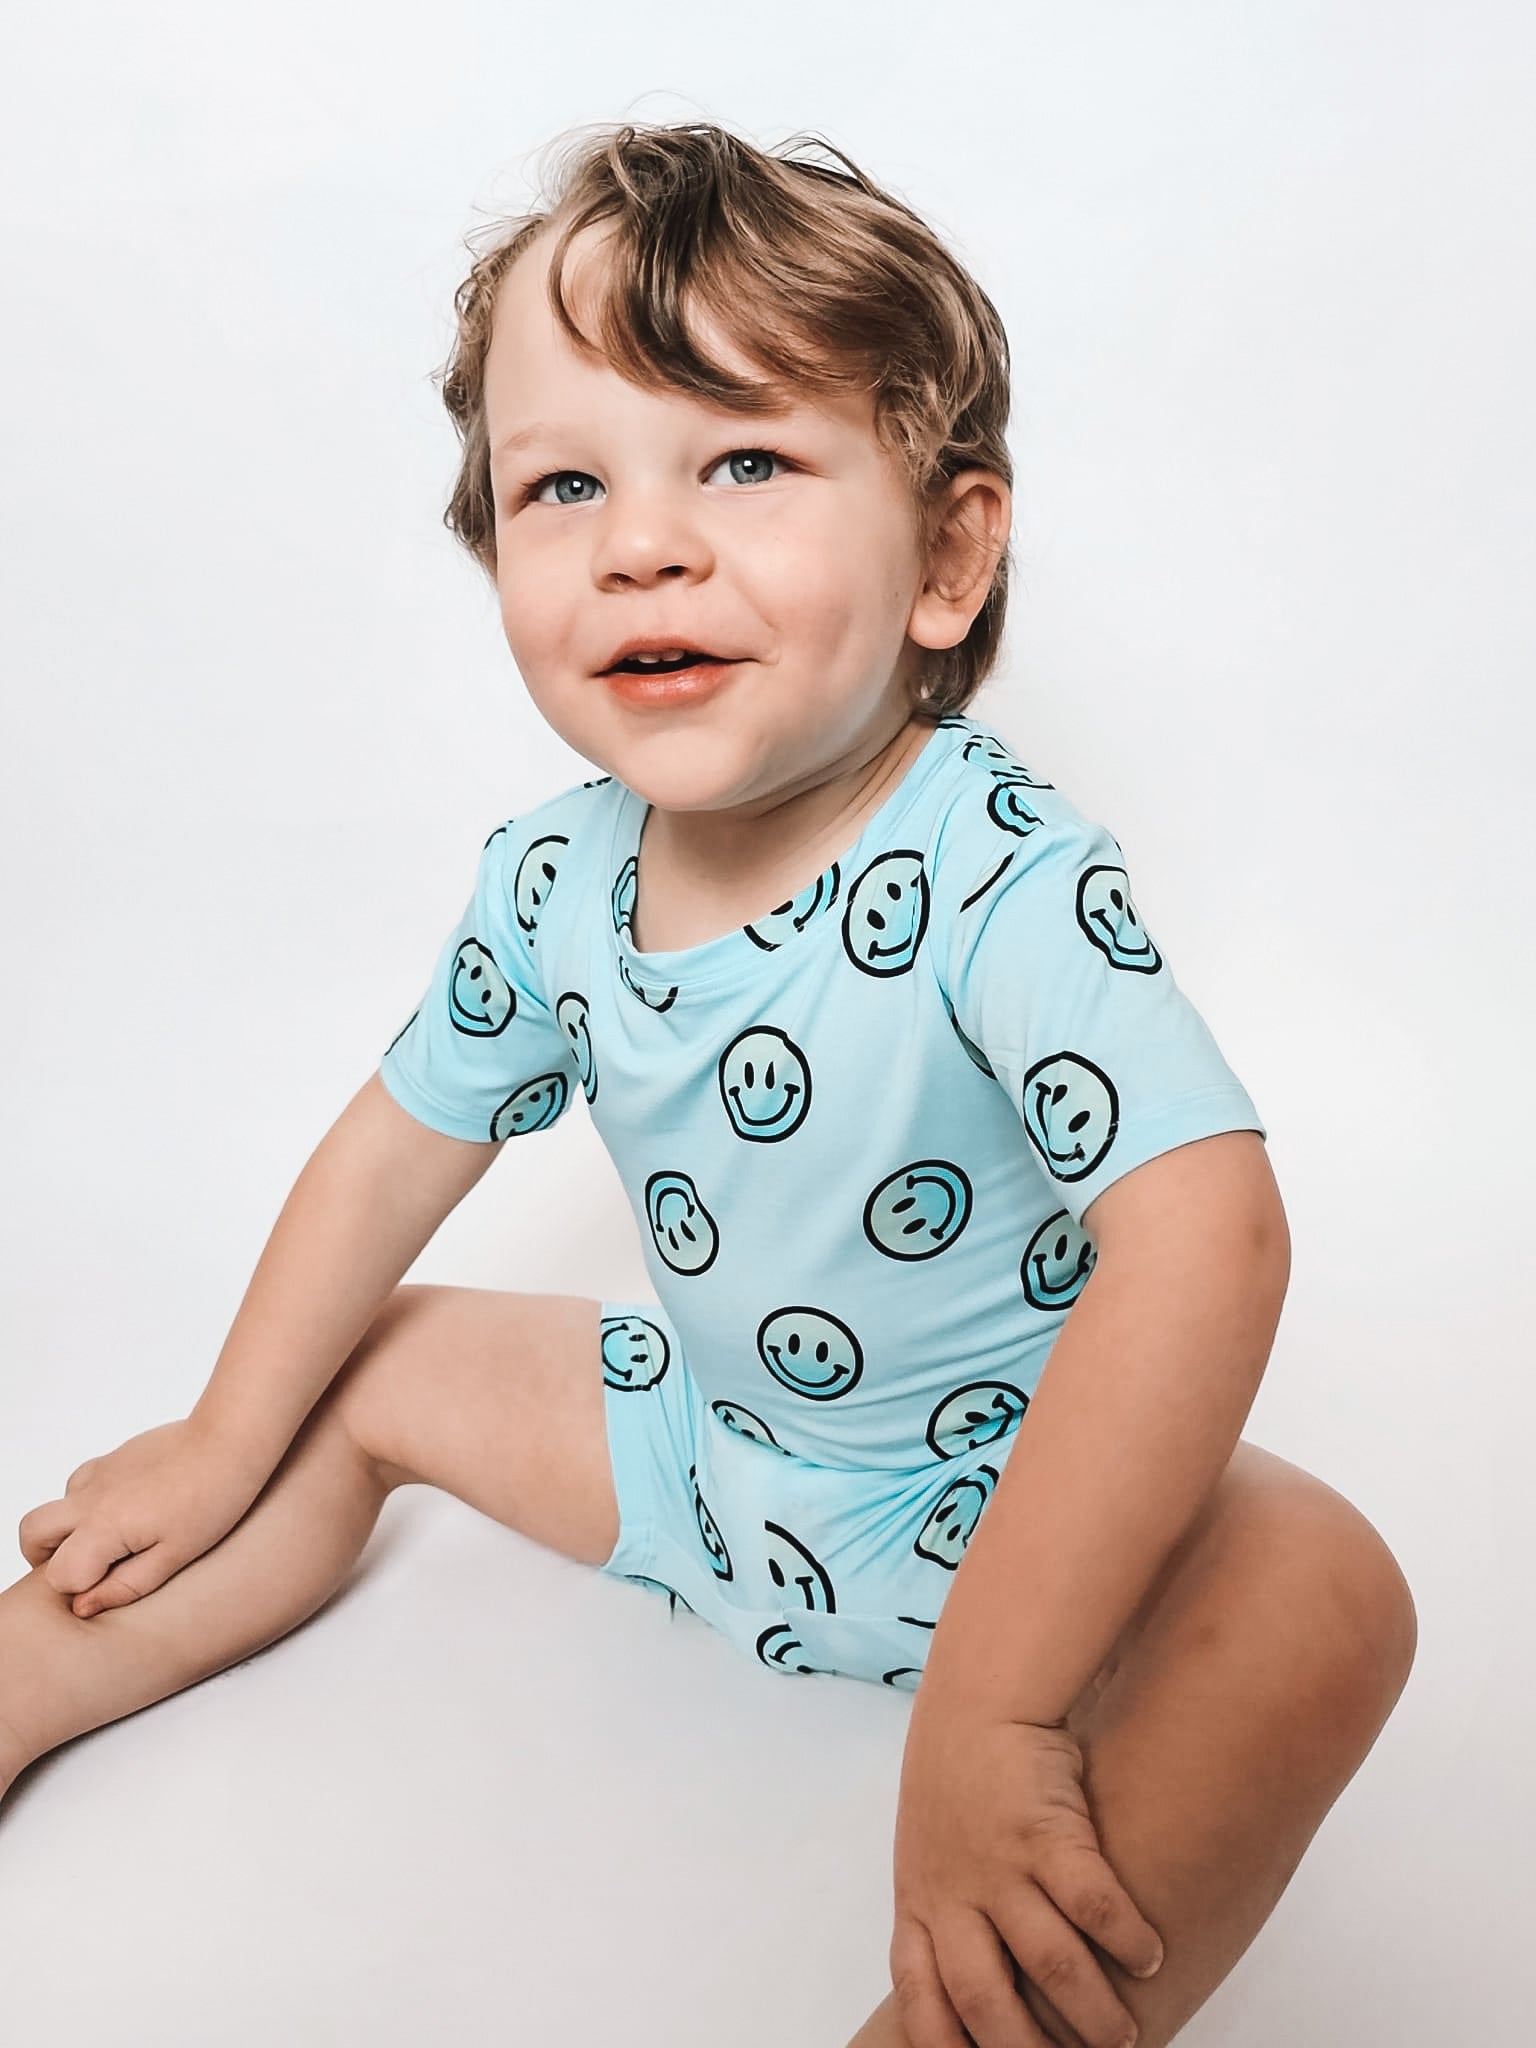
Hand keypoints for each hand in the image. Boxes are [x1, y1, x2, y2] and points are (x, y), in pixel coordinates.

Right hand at [17, 1418, 268, 1617]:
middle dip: (47, 1559)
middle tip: (89, 1569)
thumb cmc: (213, 1498)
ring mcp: (100, 1472)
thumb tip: (83, 1606)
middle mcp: (91, 1497)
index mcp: (103, 1526)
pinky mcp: (114, 1457)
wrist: (231, 1438)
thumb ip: (125, 1585)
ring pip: (55, 1505)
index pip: (58, 1574)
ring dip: (70, 1529)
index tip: (112, 1585)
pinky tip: (129, 1511)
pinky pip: (81, 1484)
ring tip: (117, 1541)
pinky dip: (88, 1504)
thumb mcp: (175, 1556)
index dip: (80, 1590)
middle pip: (31, 1532)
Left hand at [889, 1693, 1162, 2047]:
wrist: (980, 1698)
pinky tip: (1150, 1955)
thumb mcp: (929, 1847)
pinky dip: (1125, 1937)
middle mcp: (956, 1893)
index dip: (948, 2044)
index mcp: (920, 1901)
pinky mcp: (1047, 1833)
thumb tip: (977, 1971)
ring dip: (1093, 2010)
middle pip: (987, 2001)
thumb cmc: (958, 1777)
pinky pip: (1093, 1904)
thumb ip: (945, 1906)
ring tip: (1124, 2034)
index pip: (921, 1996)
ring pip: (1051, 1964)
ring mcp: (1001, 1865)